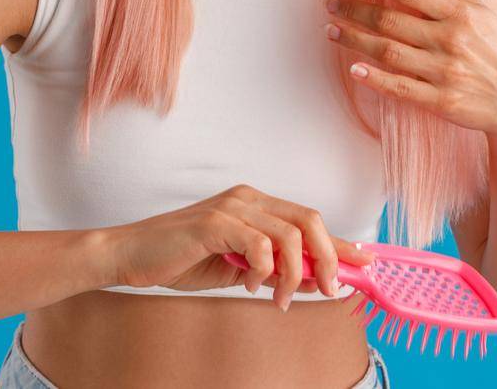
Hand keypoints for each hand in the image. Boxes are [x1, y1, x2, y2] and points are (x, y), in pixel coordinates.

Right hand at [104, 184, 376, 310]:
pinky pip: (258, 244)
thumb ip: (272, 269)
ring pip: (290, 234)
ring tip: (281, 299)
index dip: (341, 241)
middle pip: (310, 219)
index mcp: (256, 205)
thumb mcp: (237, 268)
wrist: (132, 256)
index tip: (364, 263)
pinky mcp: (214, 222)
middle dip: (329, 257)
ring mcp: (232, 207)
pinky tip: (250, 286)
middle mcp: (248, 198)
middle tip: (329, 290)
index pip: (309, 219)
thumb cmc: (182, 259)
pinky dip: (262, 271)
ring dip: (294, 274)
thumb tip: (313, 280)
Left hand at [324, 0, 496, 142]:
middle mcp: (450, 40)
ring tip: (331, 30)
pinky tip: (355, 69)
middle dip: (354, 9)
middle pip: (390, 20)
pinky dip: (376, 78)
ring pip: (388, 52)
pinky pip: (401, 88)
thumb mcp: (480, 11)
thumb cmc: (495, 51)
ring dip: (355, 40)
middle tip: (330, 3)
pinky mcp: (441, 101)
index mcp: (459, 13)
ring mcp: (444, 72)